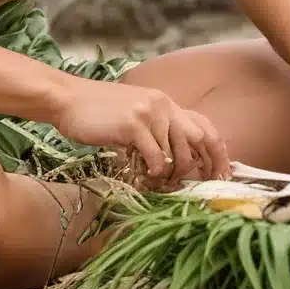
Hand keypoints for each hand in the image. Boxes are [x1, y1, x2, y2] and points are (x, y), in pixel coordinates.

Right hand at [48, 76, 229, 186]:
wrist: (68, 99)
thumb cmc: (98, 112)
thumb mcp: (135, 115)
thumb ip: (156, 130)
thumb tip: (176, 162)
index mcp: (166, 103)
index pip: (204, 126)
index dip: (218, 152)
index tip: (221, 175)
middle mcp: (163, 105)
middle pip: (199, 141)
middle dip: (201, 168)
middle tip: (194, 188)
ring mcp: (149, 114)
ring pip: (177, 154)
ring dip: (171, 176)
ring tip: (157, 183)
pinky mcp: (133, 125)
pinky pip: (156, 157)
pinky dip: (154, 172)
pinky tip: (142, 174)